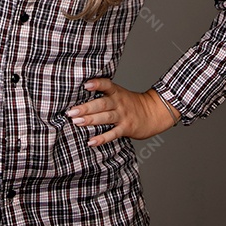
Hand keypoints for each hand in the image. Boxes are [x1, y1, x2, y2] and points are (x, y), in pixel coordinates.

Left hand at [66, 79, 180, 146]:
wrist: (154, 113)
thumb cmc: (131, 104)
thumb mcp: (120, 94)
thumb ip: (104, 95)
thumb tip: (80, 98)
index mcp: (117, 92)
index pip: (106, 85)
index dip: (97, 84)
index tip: (86, 84)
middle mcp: (119, 103)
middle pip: (102, 104)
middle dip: (85, 107)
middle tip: (71, 112)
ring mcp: (123, 116)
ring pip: (105, 117)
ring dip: (90, 120)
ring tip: (77, 122)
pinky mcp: (126, 128)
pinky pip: (113, 134)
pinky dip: (102, 138)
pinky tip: (91, 141)